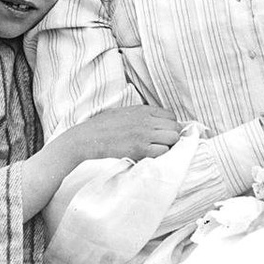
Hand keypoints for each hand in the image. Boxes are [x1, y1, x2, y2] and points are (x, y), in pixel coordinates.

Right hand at [65, 105, 181, 161]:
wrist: (89, 137)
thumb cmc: (104, 125)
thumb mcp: (125, 111)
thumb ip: (142, 114)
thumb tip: (157, 121)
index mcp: (143, 110)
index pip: (171, 115)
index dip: (170, 125)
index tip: (164, 132)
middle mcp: (146, 120)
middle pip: (175, 127)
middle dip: (172, 135)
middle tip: (162, 142)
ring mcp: (144, 134)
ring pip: (172, 138)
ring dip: (168, 145)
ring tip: (157, 148)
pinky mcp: (140, 149)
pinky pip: (163, 151)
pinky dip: (160, 154)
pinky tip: (150, 154)